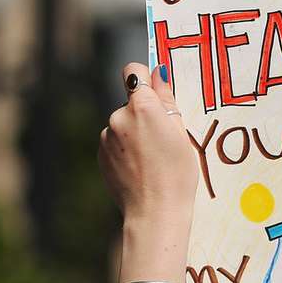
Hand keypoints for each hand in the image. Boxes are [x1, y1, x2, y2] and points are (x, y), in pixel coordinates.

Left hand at [99, 62, 197, 226]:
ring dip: (135, 134)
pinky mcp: (100, 153)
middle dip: (145, 114)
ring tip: (152, 160)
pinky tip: (140, 169)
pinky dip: (126, 150)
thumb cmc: (177, 174)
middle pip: (131, 102)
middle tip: (163, 141)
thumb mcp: (181, 134)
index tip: (155, 91)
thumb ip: (167, 101)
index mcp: (143, 107)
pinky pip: (115, 143)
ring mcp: (107, 136)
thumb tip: (158, 73)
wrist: (155, 211)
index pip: (134, 71)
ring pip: (123, 125)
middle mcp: (119, 116)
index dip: (144, 77)